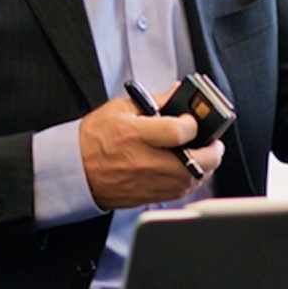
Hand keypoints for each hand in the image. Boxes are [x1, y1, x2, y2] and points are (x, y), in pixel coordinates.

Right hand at [80, 86, 226, 209]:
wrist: (75, 171)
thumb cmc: (93, 140)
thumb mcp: (120, 109)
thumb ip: (153, 100)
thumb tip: (176, 91)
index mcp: (137, 135)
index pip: (181, 131)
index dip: (194, 122)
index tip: (192, 118)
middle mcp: (148, 162)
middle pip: (199, 160)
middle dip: (212, 147)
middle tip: (210, 138)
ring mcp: (152, 182)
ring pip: (197, 178)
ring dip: (205, 165)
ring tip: (200, 152)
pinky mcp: (153, 197)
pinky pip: (184, 191)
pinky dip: (192, 178)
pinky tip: (186, 167)